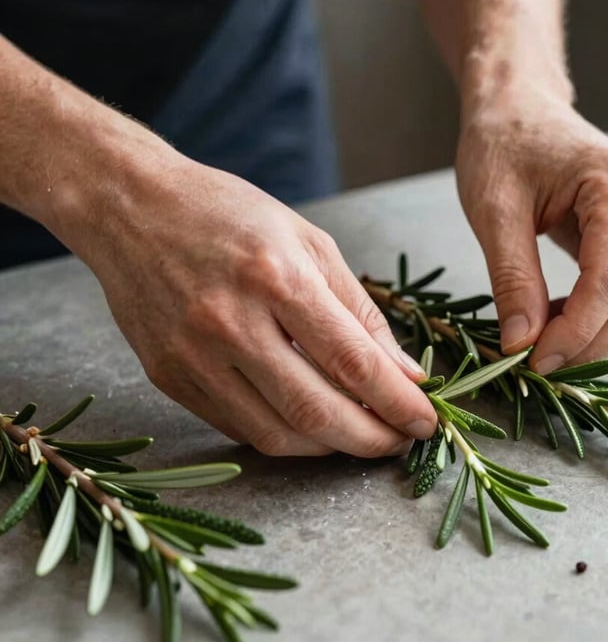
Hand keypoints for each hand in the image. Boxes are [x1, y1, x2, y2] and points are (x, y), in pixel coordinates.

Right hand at [80, 155, 436, 455]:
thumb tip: (403, 372)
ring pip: (276, 434)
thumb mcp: (309, 242)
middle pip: (316, 412)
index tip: (426, 420)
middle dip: (371, 440)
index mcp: (277, 278)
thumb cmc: (230, 214)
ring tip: (360, 434)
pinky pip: (237, 427)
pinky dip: (284, 437)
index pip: (353, 361)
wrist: (133, 208)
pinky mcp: (169, 376)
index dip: (398, 401)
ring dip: (330, 448)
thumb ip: (360, 311)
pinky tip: (309, 424)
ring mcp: (194, 355)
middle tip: (400, 440)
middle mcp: (231, 323)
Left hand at [456, 80, 607, 372]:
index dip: (575, 332)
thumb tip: (522, 343)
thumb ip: (511, 278)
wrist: (516, 108)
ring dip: (594, 336)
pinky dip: (597, 318)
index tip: (532, 361)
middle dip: (588, 343)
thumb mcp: (493, 211)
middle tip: (535, 362)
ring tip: (540, 340)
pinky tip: (555, 317)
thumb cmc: (500, 144)